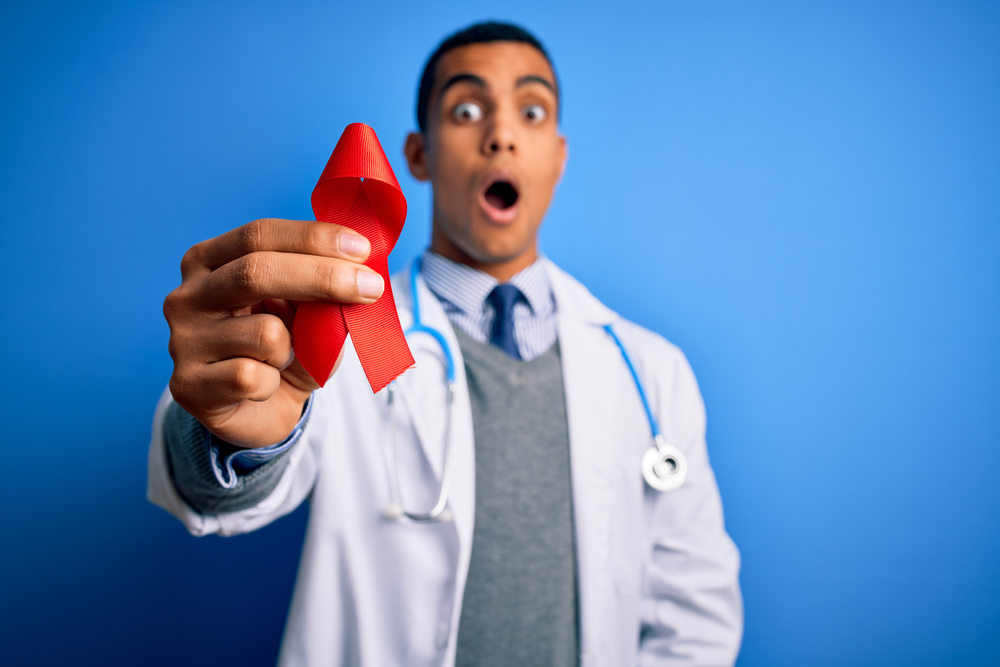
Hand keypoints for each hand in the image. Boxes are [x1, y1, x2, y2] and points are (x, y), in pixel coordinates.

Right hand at [163, 218, 384, 447]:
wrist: (260, 409)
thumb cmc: (286, 349)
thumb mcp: (309, 310)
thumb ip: (323, 287)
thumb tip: (359, 271)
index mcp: (210, 261)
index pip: (259, 235)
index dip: (313, 238)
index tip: (362, 249)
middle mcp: (187, 295)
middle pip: (255, 272)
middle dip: (323, 277)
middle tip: (371, 288)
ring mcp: (182, 341)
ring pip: (265, 334)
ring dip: (295, 350)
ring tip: (283, 359)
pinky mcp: (188, 385)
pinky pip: (252, 377)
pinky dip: (273, 383)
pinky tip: (263, 386)